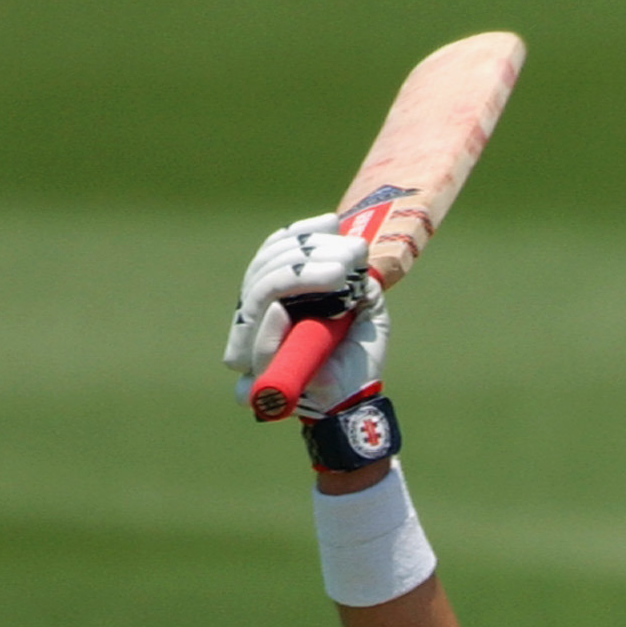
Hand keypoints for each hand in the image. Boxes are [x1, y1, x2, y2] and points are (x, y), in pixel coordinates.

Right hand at [222, 215, 389, 413]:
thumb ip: (359, 282)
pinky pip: (260, 332)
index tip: (333, 222)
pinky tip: (303, 299)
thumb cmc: (358, 360)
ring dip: (302, 273)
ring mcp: (259, 334)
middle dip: (310, 249)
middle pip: (268, 262)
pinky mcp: (262, 364)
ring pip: (262, 288)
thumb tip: (354, 251)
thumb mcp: (366, 312)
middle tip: (353, 251)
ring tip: (343, 271)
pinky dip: (276, 316)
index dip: (302, 233)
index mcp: (285, 294)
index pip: (278, 251)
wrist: (357, 404)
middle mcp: (265, 309)